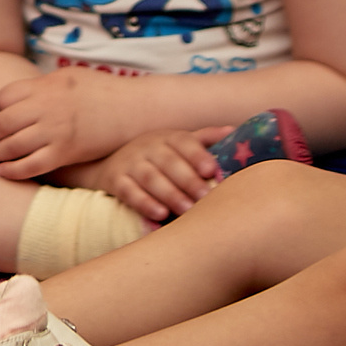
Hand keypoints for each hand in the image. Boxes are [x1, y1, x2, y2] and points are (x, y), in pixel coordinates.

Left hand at [0, 68, 127, 180]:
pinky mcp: (66, 152)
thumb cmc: (106, 92)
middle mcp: (46, 107)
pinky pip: (31, 165)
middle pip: (1, 122)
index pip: (4, 97)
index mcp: (46, 85)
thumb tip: (23, 93)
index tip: (0, 116)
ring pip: (11, 145)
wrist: (138, 110)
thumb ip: (45, 84)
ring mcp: (55, 130)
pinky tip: (4, 171)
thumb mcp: (71, 76)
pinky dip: (13, 170)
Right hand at [75, 127, 232, 221]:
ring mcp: (130, 163)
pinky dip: (143, 203)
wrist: (112, 163)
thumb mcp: (178, 144)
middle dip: (187, 180)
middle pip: (168, 162)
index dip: (197, 155)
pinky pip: (128, 191)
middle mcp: (148, 147)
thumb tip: (233, 131)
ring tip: (186, 210)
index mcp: (168, 138)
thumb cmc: (158, 157)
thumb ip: (205, 139)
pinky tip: (159, 215)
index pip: (184, 142)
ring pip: (150, 178)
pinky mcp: (115, 180)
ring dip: (169, 194)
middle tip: (205, 197)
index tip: (211, 170)